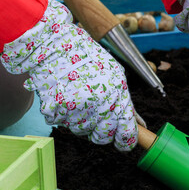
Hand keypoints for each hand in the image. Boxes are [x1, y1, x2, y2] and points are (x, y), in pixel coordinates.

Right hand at [0, 0, 136, 150]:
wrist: (52, 46)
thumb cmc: (86, 56)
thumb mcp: (115, 73)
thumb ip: (125, 101)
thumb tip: (136, 124)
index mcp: (117, 94)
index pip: (126, 131)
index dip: (126, 141)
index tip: (125, 143)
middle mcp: (99, 105)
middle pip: (103, 137)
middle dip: (102, 133)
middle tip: (97, 118)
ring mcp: (77, 110)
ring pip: (83, 131)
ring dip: (82, 121)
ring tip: (78, 98)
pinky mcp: (58, 112)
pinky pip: (64, 124)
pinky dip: (64, 115)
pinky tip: (65, 97)